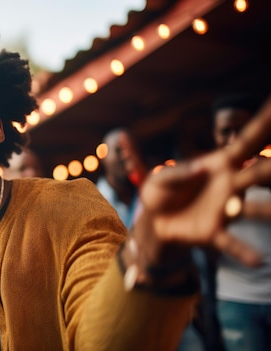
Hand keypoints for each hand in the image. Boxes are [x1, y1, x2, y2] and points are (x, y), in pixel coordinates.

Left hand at [139, 95, 270, 266]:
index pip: (248, 141)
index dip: (267, 124)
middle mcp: (231, 185)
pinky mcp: (214, 233)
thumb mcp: (160, 178)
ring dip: (267, 212)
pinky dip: (243, 251)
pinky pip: (231, 243)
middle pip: (261, 173)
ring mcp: (226, 210)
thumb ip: (177, 172)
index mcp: (221, 164)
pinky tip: (259, 261)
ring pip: (254, 209)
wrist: (153, 221)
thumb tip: (201, 171)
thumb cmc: (161, 191)